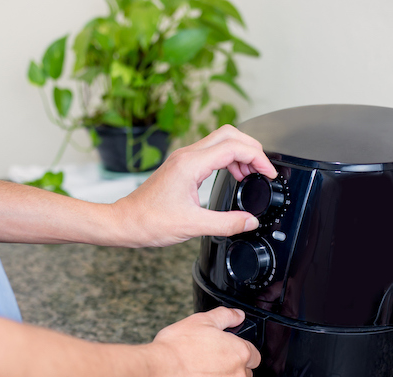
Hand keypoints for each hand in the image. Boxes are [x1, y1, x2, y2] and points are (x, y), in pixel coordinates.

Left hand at [112, 125, 276, 247]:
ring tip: (250, 175)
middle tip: (263, 168)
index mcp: (191, 165)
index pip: (233, 147)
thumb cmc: (149, 221)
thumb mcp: (193, 226)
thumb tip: (249, 222)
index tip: (267, 173)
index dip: (257, 157)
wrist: (125, 222)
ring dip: (239, 153)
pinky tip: (232, 176)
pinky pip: (210, 152)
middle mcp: (187, 156)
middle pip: (229, 133)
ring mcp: (183, 158)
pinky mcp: (181, 165)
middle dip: (251, 148)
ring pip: (220, 140)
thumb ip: (226, 223)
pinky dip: (227, 159)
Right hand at [147, 307, 260, 376]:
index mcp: (238, 352)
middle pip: (247, 375)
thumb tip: (237, 315)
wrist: (158, 375)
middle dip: (236, 371)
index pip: (253, 355)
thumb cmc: (176, 349)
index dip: (241, 352)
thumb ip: (224, 316)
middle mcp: (237, 376)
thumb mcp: (200, 321)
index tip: (231, 352)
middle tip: (218, 367)